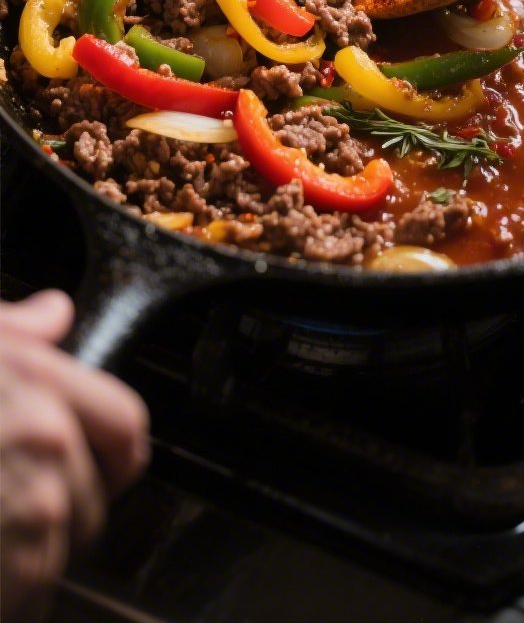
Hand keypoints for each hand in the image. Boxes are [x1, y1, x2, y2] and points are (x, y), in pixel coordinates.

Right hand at [0, 291, 148, 622]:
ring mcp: (29, 509)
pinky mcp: (11, 571)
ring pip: (57, 553)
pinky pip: (27, 594)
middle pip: (94, 499)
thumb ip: (15, 331)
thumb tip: (53, 314)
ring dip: (23, 560)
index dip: (112, 453)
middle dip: (59, 515)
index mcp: (39, 382)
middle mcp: (46, 442)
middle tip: (5, 511)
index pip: (126, 426)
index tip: (98, 468)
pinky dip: (8, 594)